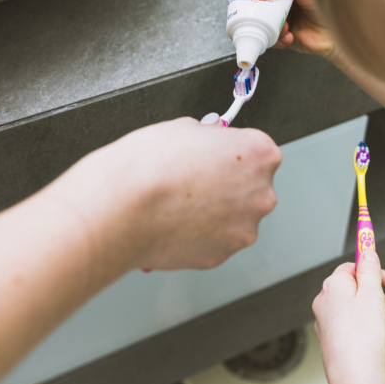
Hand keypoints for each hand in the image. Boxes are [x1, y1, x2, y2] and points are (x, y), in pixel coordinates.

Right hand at [58, 117, 281, 270]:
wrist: (122, 207)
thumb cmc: (149, 165)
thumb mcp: (184, 128)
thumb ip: (208, 137)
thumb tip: (209, 142)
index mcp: (260, 155)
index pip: (258, 150)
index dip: (231, 152)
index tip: (215, 155)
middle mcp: (262, 194)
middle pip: (252, 187)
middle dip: (228, 184)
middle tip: (194, 180)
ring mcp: (244, 229)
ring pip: (234, 217)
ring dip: (215, 212)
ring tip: (179, 204)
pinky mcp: (222, 255)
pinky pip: (216, 240)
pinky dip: (200, 234)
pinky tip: (175, 223)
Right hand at [227, 0, 336, 59]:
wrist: (342, 32)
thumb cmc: (331, 1)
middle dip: (246, 3)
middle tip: (248, 7)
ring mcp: (277, 15)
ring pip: (255, 19)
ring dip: (264, 23)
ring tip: (283, 24)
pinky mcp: (279, 35)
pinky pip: (266, 38)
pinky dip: (275, 38)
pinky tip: (288, 35)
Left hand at [314, 251, 384, 383]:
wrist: (355, 377)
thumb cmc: (363, 336)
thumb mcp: (372, 294)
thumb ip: (370, 270)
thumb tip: (367, 252)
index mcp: (332, 285)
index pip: (350, 266)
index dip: (371, 270)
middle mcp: (323, 301)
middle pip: (352, 287)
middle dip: (374, 294)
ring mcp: (324, 322)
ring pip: (352, 307)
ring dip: (371, 311)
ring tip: (384, 325)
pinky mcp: (330, 340)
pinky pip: (349, 325)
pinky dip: (363, 327)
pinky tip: (374, 339)